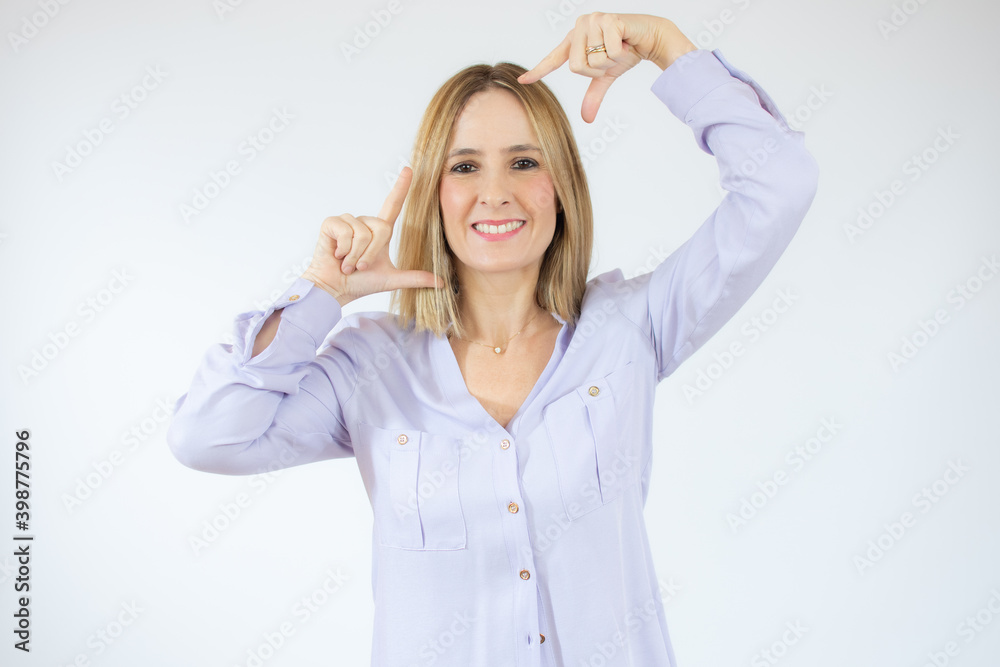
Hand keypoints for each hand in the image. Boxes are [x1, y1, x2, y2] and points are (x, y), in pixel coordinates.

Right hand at [301, 166, 444, 305]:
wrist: (335, 289)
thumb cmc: (360, 283)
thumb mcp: (391, 279)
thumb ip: (415, 278)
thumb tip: (441, 283)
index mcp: (379, 231)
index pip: (393, 205)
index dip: (401, 187)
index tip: (409, 169)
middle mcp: (364, 222)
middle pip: (382, 228)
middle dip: (371, 253)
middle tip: (360, 266)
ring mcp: (347, 221)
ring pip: (363, 233)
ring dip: (356, 255)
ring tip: (348, 263)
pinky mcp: (331, 223)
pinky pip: (346, 232)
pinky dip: (344, 250)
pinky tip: (337, 255)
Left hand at [517, 12, 696, 122]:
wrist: (650, 38)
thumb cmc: (625, 52)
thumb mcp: (605, 77)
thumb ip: (593, 95)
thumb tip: (586, 119)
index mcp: (574, 39)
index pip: (553, 59)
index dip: (539, 70)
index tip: (523, 80)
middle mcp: (579, 27)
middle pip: (576, 67)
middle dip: (597, 70)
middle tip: (611, 58)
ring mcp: (593, 21)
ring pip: (593, 60)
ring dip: (610, 61)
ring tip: (619, 47)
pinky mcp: (608, 19)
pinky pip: (609, 52)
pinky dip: (621, 53)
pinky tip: (626, 42)